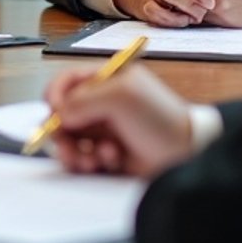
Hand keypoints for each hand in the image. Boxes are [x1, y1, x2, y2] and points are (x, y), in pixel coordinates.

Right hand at [42, 64, 194, 177]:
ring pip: (69, 140)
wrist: (186, 154)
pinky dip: (90, 162)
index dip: (55, 96)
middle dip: (60, 131)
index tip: (55, 112)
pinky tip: (110, 160)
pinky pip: (83, 158)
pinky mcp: (107, 152)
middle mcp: (102, 103)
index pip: (66, 82)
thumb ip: (83, 99)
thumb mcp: (121, 96)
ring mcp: (104, 129)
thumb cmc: (161, 119)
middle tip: (66, 145)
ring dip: (75, 151)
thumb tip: (58, 114)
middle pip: (62, 114)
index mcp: (106, 80)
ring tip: (91, 159)